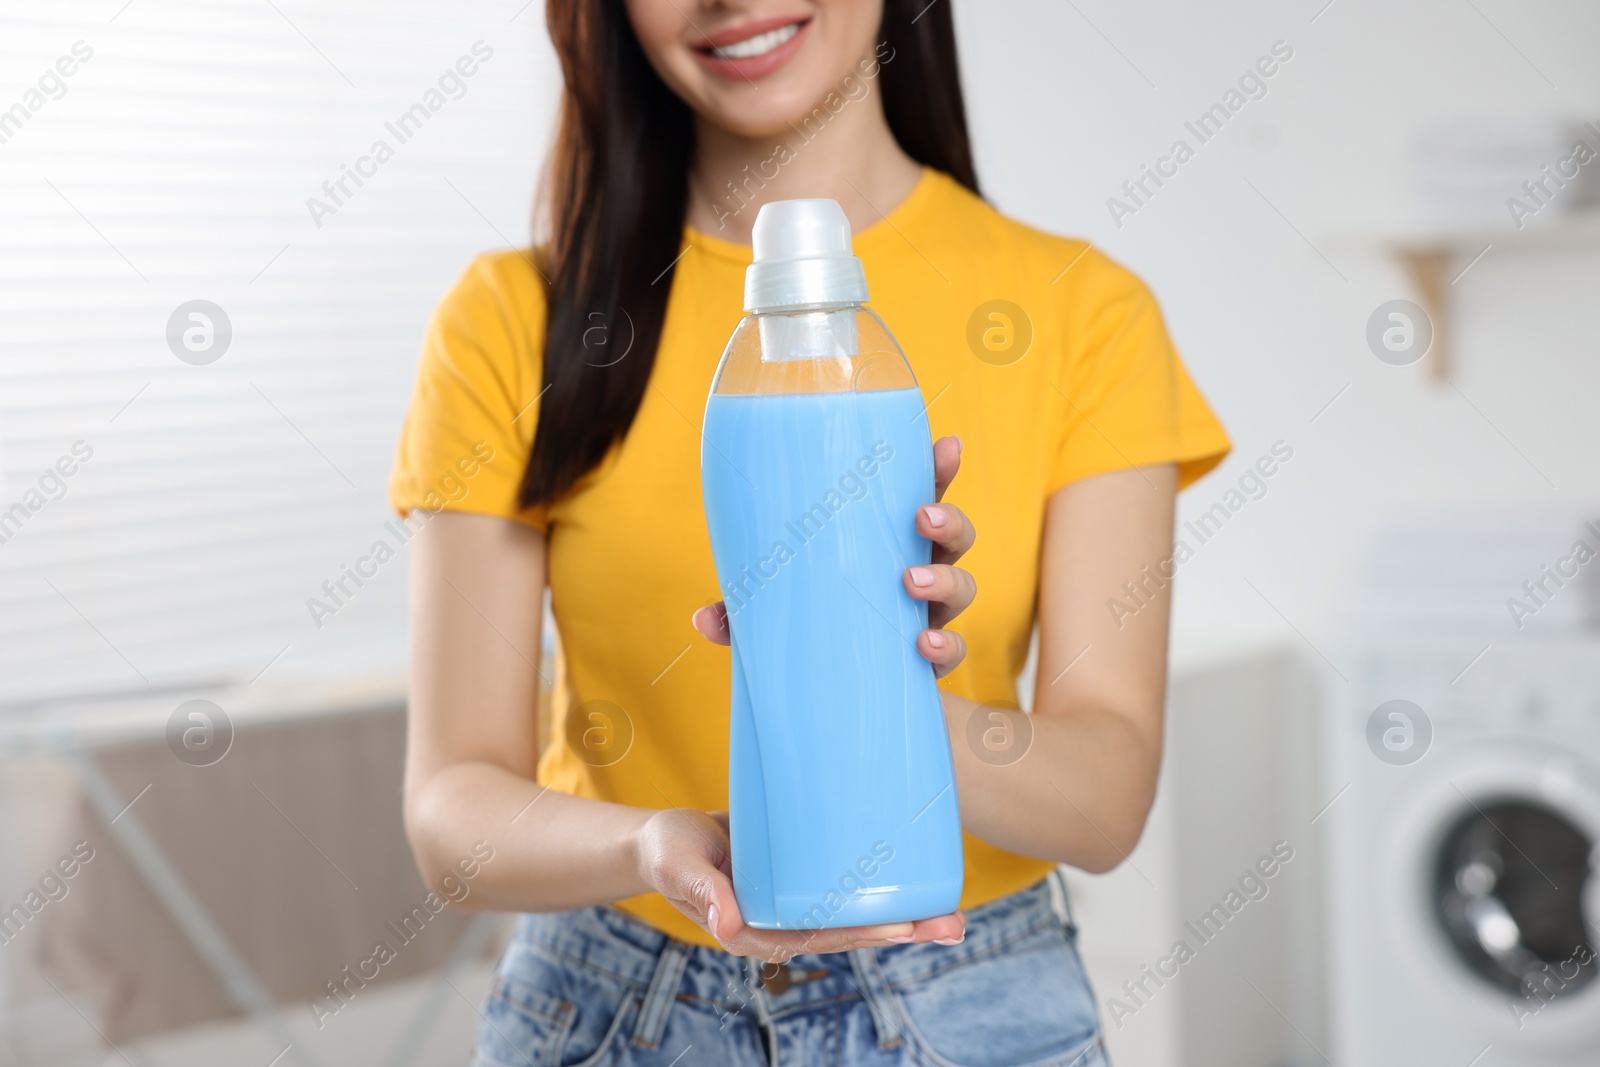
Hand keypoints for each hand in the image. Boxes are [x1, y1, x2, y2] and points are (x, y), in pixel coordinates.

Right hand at [635, 807, 964, 962]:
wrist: (666, 838)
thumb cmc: (668, 852)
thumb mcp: (679, 866)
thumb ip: (702, 891)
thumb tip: (729, 922)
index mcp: (758, 930)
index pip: (820, 936)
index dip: (864, 934)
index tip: (905, 929)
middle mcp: (785, 923)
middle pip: (850, 931)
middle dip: (903, 930)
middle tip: (954, 923)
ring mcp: (796, 904)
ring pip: (857, 913)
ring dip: (904, 913)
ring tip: (954, 910)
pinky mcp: (803, 880)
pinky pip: (847, 888)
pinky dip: (881, 886)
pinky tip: (916, 874)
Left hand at [693, 435, 976, 677]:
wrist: (838, 701)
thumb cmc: (811, 632)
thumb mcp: (775, 613)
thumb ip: (743, 613)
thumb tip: (703, 619)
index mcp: (885, 543)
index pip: (921, 495)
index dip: (938, 468)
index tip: (946, 446)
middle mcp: (918, 572)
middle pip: (955, 535)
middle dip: (948, 519)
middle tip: (921, 518)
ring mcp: (929, 616)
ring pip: (963, 586)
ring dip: (943, 580)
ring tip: (910, 583)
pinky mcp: (930, 662)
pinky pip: (953, 650)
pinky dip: (944, 647)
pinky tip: (923, 645)